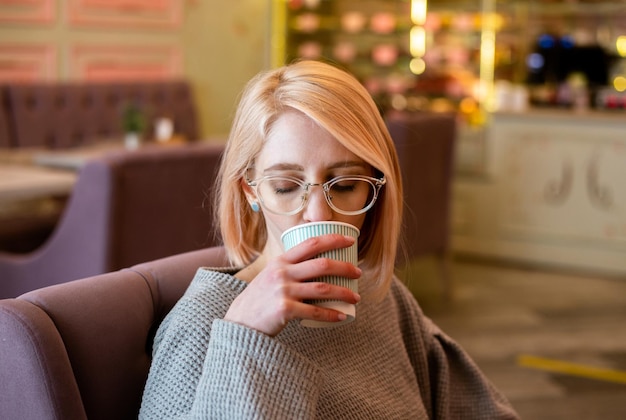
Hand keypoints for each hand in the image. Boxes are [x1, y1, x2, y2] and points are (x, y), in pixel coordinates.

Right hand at [224, 234, 361, 336]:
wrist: (240, 321)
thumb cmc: (260, 299)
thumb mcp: (271, 275)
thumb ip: (289, 268)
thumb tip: (317, 265)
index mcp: (281, 261)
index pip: (311, 244)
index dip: (333, 239)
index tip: (351, 240)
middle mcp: (282, 273)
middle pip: (322, 265)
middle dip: (345, 267)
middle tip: (358, 272)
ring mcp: (283, 291)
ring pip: (323, 288)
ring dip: (344, 292)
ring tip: (356, 297)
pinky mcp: (285, 309)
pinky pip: (315, 311)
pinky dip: (331, 314)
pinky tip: (342, 316)